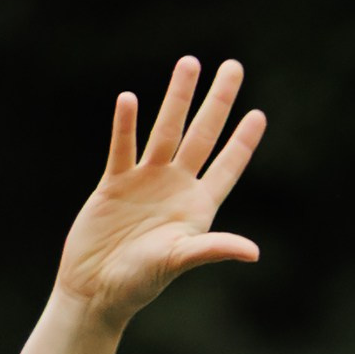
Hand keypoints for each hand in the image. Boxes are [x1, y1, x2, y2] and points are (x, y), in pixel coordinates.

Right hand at [53, 61, 266, 331]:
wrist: (95, 290)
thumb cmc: (140, 283)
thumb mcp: (178, 261)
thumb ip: (213, 249)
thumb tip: (253, 252)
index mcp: (197, 207)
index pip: (227, 166)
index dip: (243, 142)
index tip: (259, 114)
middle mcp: (175, 187)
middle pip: (202, 135)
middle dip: (219, 101)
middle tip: (234, 66)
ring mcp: (145, 181)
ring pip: (165, 131)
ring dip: (177, 98)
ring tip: (189, 63)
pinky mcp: (114, 183)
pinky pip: (122, 147)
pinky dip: (125, 124)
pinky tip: (129, 99)